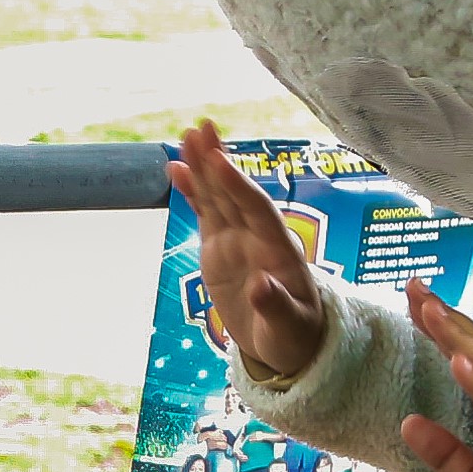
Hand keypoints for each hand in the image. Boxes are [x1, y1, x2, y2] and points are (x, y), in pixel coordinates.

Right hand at [166, 119, 334, 383]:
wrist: (289, 342)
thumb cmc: (295, 336)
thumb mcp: (289, 328)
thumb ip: (276, 306)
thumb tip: (259, 286)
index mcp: (278, 251)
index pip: (257, 211)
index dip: (237, 187)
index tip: (219, 161)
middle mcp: (258, 237)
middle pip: (235, 193)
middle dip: (218, 162)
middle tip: (201, 129)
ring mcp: (238, 239)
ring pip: (219, 196)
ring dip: (204, 166)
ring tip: (186, 137)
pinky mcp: (220, 247)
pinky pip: (205, 212)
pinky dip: (193, 191)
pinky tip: (177, 169)